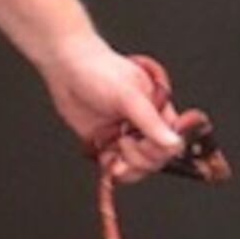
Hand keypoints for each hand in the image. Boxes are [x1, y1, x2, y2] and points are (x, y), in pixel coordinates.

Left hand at [43, 34, 185, 184]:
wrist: (66, 70)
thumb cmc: (100, 71)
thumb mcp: (128, 95)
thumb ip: (150, 121)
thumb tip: (173, 141)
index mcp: (158, 110)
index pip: (172, 139)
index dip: (162, 149)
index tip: (147, 145)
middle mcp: (144, 125)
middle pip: (156, 158)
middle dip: (142, 158)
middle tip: (124, 142)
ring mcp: (125, 135)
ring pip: (137, 166)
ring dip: (127, 167)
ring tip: (114, 152)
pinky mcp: (106, 144)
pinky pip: (115, 166)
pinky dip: (112, 168)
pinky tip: (106, 160)